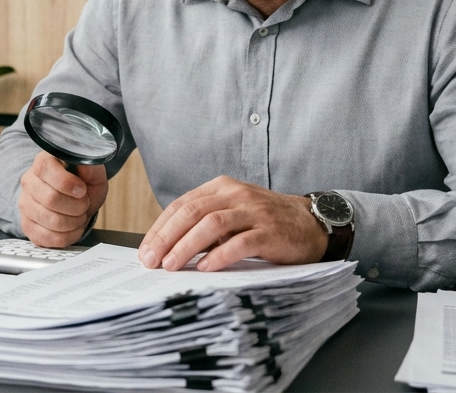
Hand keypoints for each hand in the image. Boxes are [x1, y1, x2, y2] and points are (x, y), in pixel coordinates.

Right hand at [18, 152, 108, 247]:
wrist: (76, 201)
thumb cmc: (83, 184)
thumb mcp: (93, 172)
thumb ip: (90, 167)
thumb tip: (83, 164)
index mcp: (43, 161)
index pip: (46, 169)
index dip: (67, 183)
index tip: (82, 190)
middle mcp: (29, 182)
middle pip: (51, 199)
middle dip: (77, 206)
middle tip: (84, 204)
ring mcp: (25, 205)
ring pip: (52, 221)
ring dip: (74, 222)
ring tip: (79, 215)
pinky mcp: (27, 226)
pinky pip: (48, 238)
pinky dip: (67, 236)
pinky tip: (72, 228)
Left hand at [138, 176, 328, 271]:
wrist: (310, 222)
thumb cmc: (265, 221)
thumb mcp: (232, 214)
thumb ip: (204, 224)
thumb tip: (167, 248)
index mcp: (221, 187)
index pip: (181, 204)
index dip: (160, 227)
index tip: (145, 250)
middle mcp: (235, 194)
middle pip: (191, 212)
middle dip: (166, 237)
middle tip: (151, 260)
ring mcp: (253, 211)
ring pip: (211, 225)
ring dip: (186, 246)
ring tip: (171, 265)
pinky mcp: (269, 231)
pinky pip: (239, 242)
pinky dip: (219, 256)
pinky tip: (205, 268)